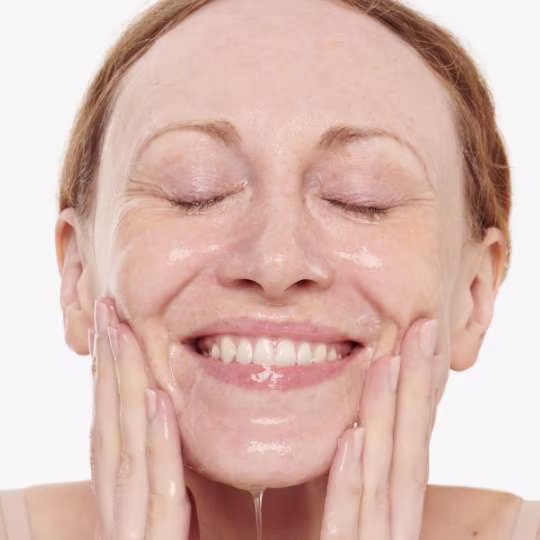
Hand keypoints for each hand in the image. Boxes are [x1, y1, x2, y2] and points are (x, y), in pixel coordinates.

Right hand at [90, 298, 190, 538]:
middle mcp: (130, 513)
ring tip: (121, 332)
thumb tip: (179, 423)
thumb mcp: (193, 517)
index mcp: (138, 501)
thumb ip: (182, 480)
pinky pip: (162, 496)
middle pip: (116, 428)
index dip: (114, 376)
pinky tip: (160, 400)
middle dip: (110, 368)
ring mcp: (140, 534)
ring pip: (129, 449)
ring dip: (126, 388)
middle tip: (106, 311)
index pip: (121, 428)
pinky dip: (160, 446)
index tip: (115, 326)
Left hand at [320, 319, 437, 539]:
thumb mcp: (317, 508)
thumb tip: (337, 423)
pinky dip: (350, 481)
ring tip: (388, 361)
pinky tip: (352, 437)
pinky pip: (345, 522)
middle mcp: (387, 523)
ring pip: (382, 476)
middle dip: (416, 386)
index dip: (416, 390)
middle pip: (406, 449)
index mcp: (384, 506)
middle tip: (422, 327)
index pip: (407, 443)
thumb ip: (332, 473)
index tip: (416, 337)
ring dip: (386, 416)